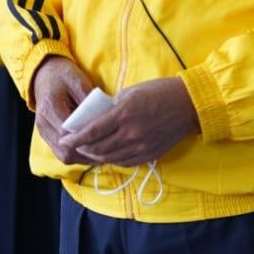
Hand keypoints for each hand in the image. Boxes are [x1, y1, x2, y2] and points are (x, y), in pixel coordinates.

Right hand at [31, 56, 94, 165]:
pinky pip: (60, 152)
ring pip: (62, 155)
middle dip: (86, 153)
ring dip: (81, 157)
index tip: (104, 139)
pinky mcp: (46, 135)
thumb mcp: (78, 81)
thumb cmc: (63, 75)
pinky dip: (75, 154)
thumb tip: (103, 117)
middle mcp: (43, 123)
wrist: (45, 74)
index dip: (86, 139)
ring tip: (100, 154)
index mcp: (50, 107)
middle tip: (106, 152)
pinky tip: (89, 151)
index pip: (68, 133)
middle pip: (65, 149)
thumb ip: (88, 100)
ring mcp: (43, 131)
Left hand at [61, 78, 199, 166]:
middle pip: (98, 148)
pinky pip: (124, 162)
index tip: (63, 140)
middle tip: (73, 146)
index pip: (92, 131)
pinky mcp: (149, 154)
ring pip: (110, 158)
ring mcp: (141, 146)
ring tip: (87, 151)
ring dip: (95, 156)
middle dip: (81, 148)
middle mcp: (131, 133)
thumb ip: (112, 107)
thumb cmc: (160, 92)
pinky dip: (112, 159)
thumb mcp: (131, 92)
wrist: (189, 105)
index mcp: (124, 113)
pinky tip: (106, 154)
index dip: (74, 139)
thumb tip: (96, 119)